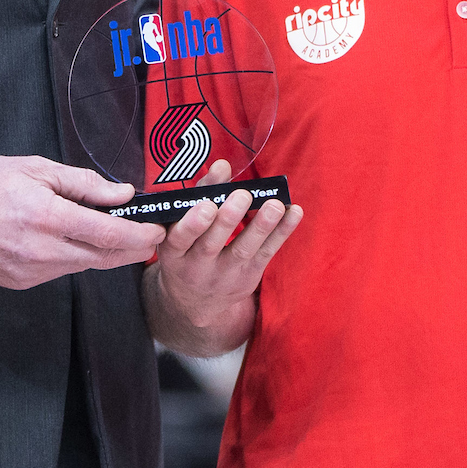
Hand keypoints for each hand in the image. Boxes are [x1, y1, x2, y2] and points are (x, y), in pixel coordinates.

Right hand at [0, 155, 165, 290]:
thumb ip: (85, 183)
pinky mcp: (22, 283)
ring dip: (102, 254)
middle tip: (149, 238)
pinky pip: (59, 272)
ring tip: (110, 234)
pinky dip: (72, 258)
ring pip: (83, 267)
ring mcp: (31, 272)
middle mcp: (42, 250)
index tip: (156, 230)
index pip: (109, 234)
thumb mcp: (38, 169)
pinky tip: (68, 242)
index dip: (140, 235)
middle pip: (104, 258)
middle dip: (132, 250)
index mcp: (48, 216)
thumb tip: (122, 194)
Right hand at [147, 160, 301, 352]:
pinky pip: (266, 253)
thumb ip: (201, 194)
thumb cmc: (186, 249)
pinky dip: (281, 232)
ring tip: (274, 205)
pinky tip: (294, 212)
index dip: (193, 224)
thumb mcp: (179, 226)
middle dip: (227, 219)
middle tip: (242, 195)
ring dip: (260, 226)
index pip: (180, 238)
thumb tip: (223, 165)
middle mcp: (196, 267)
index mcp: (173, 252)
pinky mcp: (248, 277)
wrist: (194, 301)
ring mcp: (224, 275)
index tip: (207, 205)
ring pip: (243, 250)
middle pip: (211, 244)